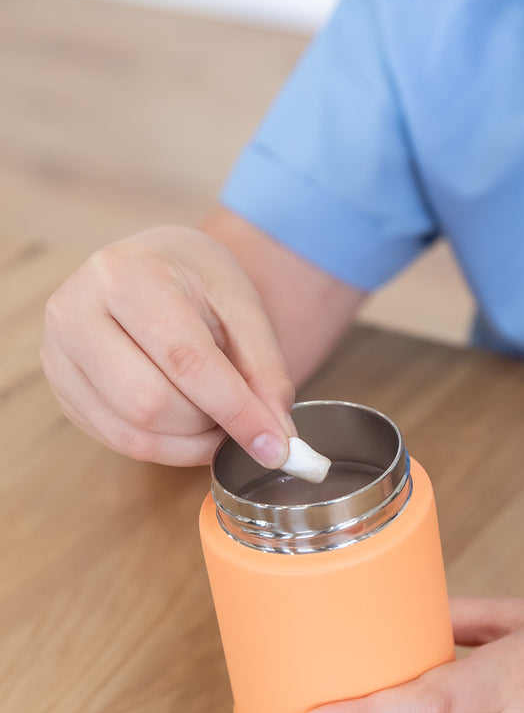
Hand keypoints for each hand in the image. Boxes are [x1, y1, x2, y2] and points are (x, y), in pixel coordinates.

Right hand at [41, 225, 295, 466]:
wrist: (152, 265)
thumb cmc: (196, 279)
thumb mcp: (243, 307)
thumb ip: (265, 371)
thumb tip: (276, 438)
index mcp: (126, 274)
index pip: (185, 359)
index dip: (235, 410)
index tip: (276, 446)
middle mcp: (76, 311)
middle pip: (149, 403)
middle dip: (207, 425)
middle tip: (242, 420)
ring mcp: (58, 354)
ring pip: (132, 431)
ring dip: (190, 443)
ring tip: (218, 418)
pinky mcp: (61, 389)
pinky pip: (118, 440)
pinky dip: (167, 447)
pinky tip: (190, 426)